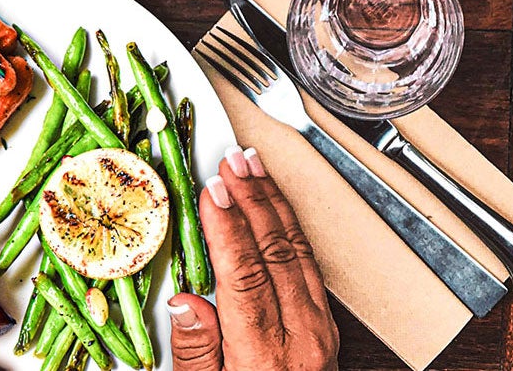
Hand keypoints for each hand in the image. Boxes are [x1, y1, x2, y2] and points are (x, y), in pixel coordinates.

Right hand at [169, 148, 339, 370]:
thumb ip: (195, 354)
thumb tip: (185, 301)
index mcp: (266, 358)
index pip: (245, 277)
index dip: (228, 229)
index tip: (214, 190)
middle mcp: (302, 339)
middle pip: (276, 254)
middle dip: (253, 200)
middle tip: (233, 161)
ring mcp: (320, 332)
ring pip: (298, 252)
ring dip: (274, 205)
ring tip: (254, 168)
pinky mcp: (327, 331)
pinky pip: (309, 266)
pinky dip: (290, 230)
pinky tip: (275, 209)